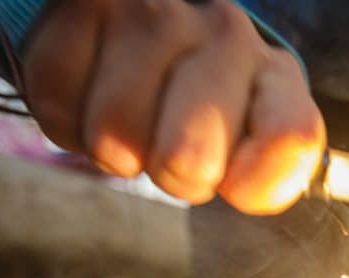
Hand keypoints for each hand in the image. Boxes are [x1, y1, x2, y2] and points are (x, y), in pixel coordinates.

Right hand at [21, 0, 325, 213]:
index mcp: (274, 72)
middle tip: (168, 150)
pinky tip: (89, 92)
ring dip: (112, 149)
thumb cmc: (195, 99)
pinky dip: (67, 122)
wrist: (127, 24)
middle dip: (171, 176)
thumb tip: (253, 188)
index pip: (289, 140)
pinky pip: (59, 109)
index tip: (231, 183)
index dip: (254, 185)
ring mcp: (153, 13)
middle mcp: (225, 32)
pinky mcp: (84, 6)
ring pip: (115, 137)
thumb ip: (265, 171)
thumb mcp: (244, 132)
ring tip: (128, 117)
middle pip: (189, 160)